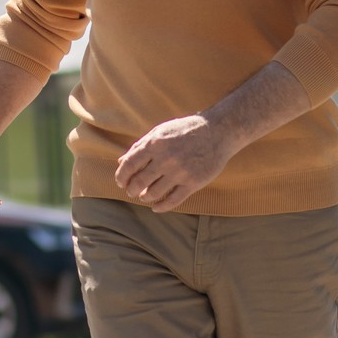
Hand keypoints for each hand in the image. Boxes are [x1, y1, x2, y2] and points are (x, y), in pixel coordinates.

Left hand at [114, 114, 233, 212]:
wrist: (217, 132)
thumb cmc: (185, 130)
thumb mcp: (160, 132)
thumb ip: (140, 146)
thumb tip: (121, 162)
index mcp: (154, 144)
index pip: (129, 165)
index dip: (121, 176)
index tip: (120, 182)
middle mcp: (165, 159)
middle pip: (139, 181)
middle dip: (131, 189)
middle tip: (131, 192)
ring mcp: (180, 172)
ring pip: (154, 193)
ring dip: (145, 197)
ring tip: (144, 197)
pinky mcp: (193, 183)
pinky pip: (173, 201)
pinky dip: (161, 207)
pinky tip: (156, 207)